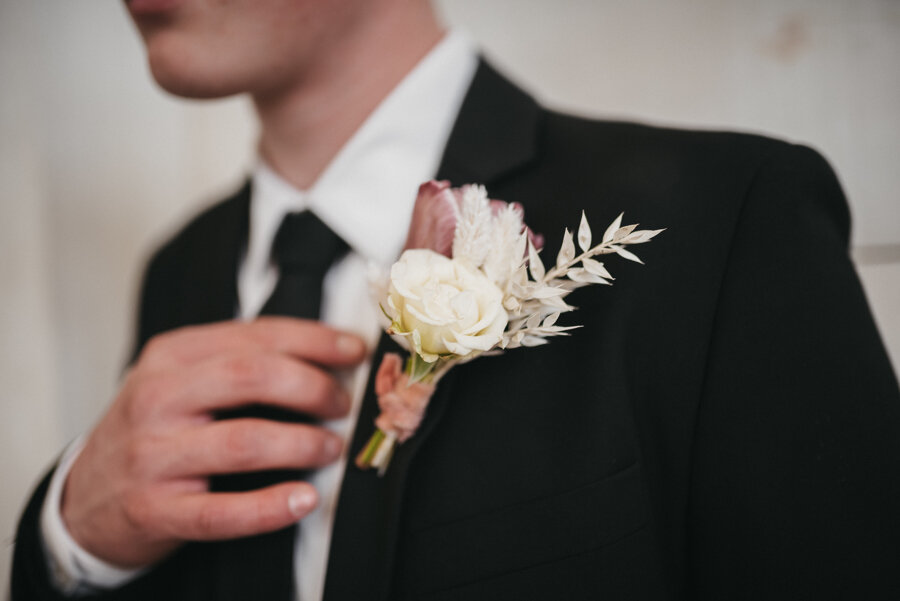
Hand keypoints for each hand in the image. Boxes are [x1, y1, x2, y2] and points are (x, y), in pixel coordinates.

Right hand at [61, 317, 365, 567]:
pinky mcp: (155, 510)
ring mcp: (153, 456)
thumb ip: (240, 361)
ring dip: (302, 443)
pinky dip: (271, 507)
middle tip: (341, 405)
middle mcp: (157, 398)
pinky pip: (223, 512)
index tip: (353, 351)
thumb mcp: (180, 379)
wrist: (85, 497)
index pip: (255, 336)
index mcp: (170, 356)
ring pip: (244, 441)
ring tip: (330, 448)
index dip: (314, 341)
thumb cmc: (153, 431)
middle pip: (252, 377)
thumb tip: (327, 355)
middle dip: (313, 388)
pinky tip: (304, 498)